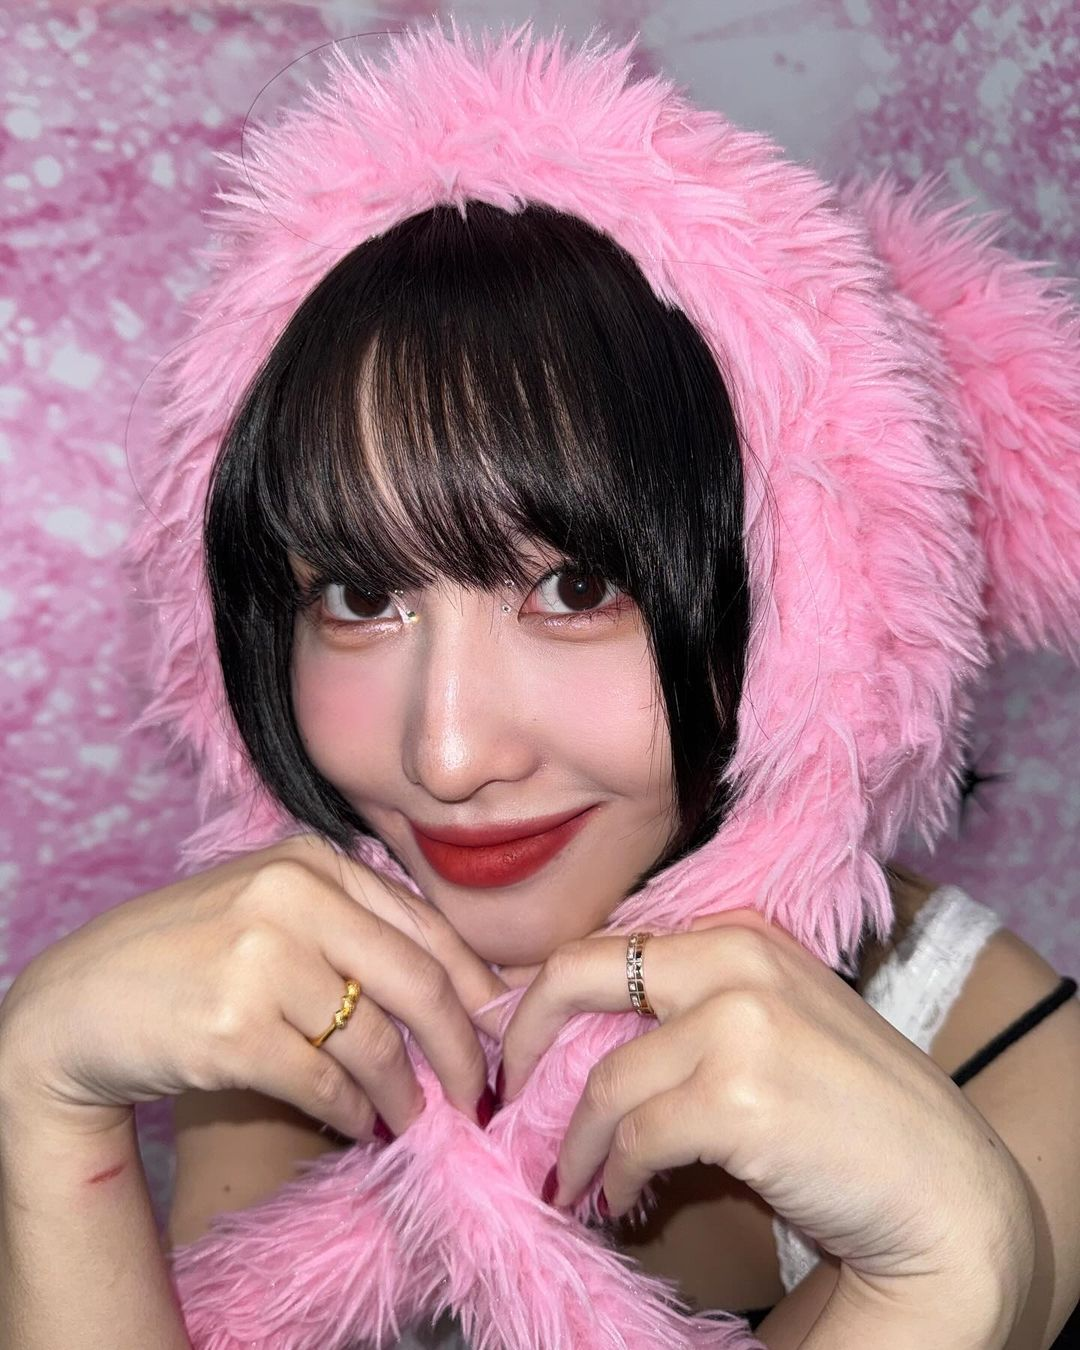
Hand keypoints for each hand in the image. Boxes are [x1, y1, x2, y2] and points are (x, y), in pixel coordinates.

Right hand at [0, 834, 504, 1141]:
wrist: (79, 1001)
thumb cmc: (186, 955)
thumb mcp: (269, 910)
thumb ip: (351, 931)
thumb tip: (458, 997)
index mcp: (310, 862)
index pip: (426, 925)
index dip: (475, 986)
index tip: (497, 1031)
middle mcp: (292, 899)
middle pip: (419, 982)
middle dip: (463, 1049)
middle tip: (478, 1095)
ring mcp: (262, 960)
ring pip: (377, 1041)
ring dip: (408, 1094)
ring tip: (416, 1119)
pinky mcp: (236, 1028)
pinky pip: (329, 1084)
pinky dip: (358, 1114)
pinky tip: (364, 1125)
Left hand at [498, 909, 1033, 1304]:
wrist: (946, 1188)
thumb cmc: (856, 1108)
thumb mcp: (774, 1021)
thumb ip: (692, 1006)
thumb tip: (580, 1033)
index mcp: (742, 933)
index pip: (611, 945)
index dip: (549, 998)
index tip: (523, 1047)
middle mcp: (736, 960)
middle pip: (577, 973)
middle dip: (523, 1034)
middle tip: (501, 1090)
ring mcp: (737, 1023)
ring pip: (602, 1081)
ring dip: (574, 1142)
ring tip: (572, 1178)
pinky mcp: (737, 1096)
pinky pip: (633, 1138)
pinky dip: (612, 1176)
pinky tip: (618, 1200)